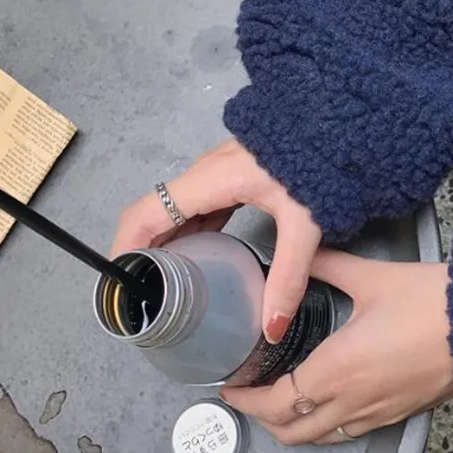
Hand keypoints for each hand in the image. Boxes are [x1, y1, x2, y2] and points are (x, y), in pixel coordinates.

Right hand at [110, 138, 320, 341]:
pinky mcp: (232, 174)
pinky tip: (196, 257)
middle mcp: (205, 172)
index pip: (147, 211)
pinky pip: (198, 205)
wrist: (334, 126)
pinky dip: (188, 231)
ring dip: (164, 242)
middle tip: (140, 293)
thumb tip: (272, 327)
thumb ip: (288, 277)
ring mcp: (217, 170)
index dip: (124, 244)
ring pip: (176, 209)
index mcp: (211, 180)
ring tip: (162, 283)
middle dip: (141, 250)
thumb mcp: (304, 225)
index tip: (117, 281)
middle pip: (156, 211)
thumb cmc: (319, 164)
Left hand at [220, 250, 452, 444]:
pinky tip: (329, 401)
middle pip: (294, 431)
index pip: (277, 403)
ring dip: (295, 426)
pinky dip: (327, 425)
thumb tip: (302, 254)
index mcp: (337, 370)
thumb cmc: (431, 301)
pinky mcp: (401, 413)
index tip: (230, 388)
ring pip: (323, 437)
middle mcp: (353, 402)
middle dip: (264, 419)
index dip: (247, 401)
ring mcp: (379, 414)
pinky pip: (351, 431)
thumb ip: (328, 265)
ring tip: (283, 400)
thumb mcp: (371, 277)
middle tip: (250, 395)